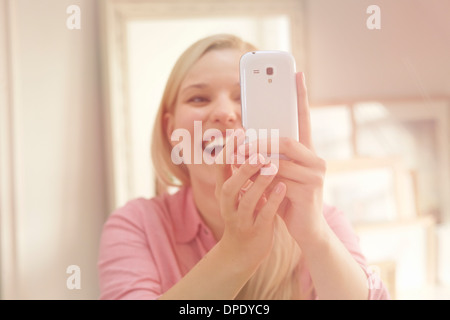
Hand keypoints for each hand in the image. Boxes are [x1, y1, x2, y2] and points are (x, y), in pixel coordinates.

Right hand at [214, 130, 286, 271]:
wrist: (243, 250)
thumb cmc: (245, 213)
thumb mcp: (240, 192)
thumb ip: (244, 172)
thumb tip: (253, 143)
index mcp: (223, 192)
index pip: (220, 168)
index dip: (228, 150)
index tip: (240, 132)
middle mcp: (228, 205)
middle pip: (229, 185)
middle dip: (243, 168)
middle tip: (259, 153)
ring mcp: (240, 220)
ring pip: (246, 201)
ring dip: (259, 183)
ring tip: (272, 167)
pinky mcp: (255, 231)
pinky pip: (263, 216)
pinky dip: (272, 201)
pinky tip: (282, 188)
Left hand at [238, 73, 326, 245]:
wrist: (306, 230)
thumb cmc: (287, 199)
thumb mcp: (275, 175)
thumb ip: (267, 158)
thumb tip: (243, 140)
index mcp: (306, 152)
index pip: (303, 118)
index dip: (300, 96)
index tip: (296, 73)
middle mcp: (315, 158)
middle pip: (285, 138)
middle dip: (259, 140)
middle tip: (239, 143)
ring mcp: (315, 173)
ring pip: (281, 157)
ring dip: (256, 158)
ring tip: (237, 160)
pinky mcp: (310, 189)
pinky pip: (281, 176)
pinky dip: (263, 175)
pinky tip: (252, 180)